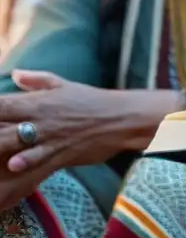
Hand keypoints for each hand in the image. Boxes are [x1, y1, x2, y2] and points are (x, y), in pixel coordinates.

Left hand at [0, 71, 129, 174]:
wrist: (121, 117)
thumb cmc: (92, 101)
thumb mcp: (65, 85)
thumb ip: (37, 80)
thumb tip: (16, 73)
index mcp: (37, 101)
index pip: (1, 104)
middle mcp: (39, 118)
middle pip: (1, 124)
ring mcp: (48, 136)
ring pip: (15, 141)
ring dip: (1, 144)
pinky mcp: (60, 152)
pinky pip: (39, 157)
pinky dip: (26, 161)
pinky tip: (14, 165)